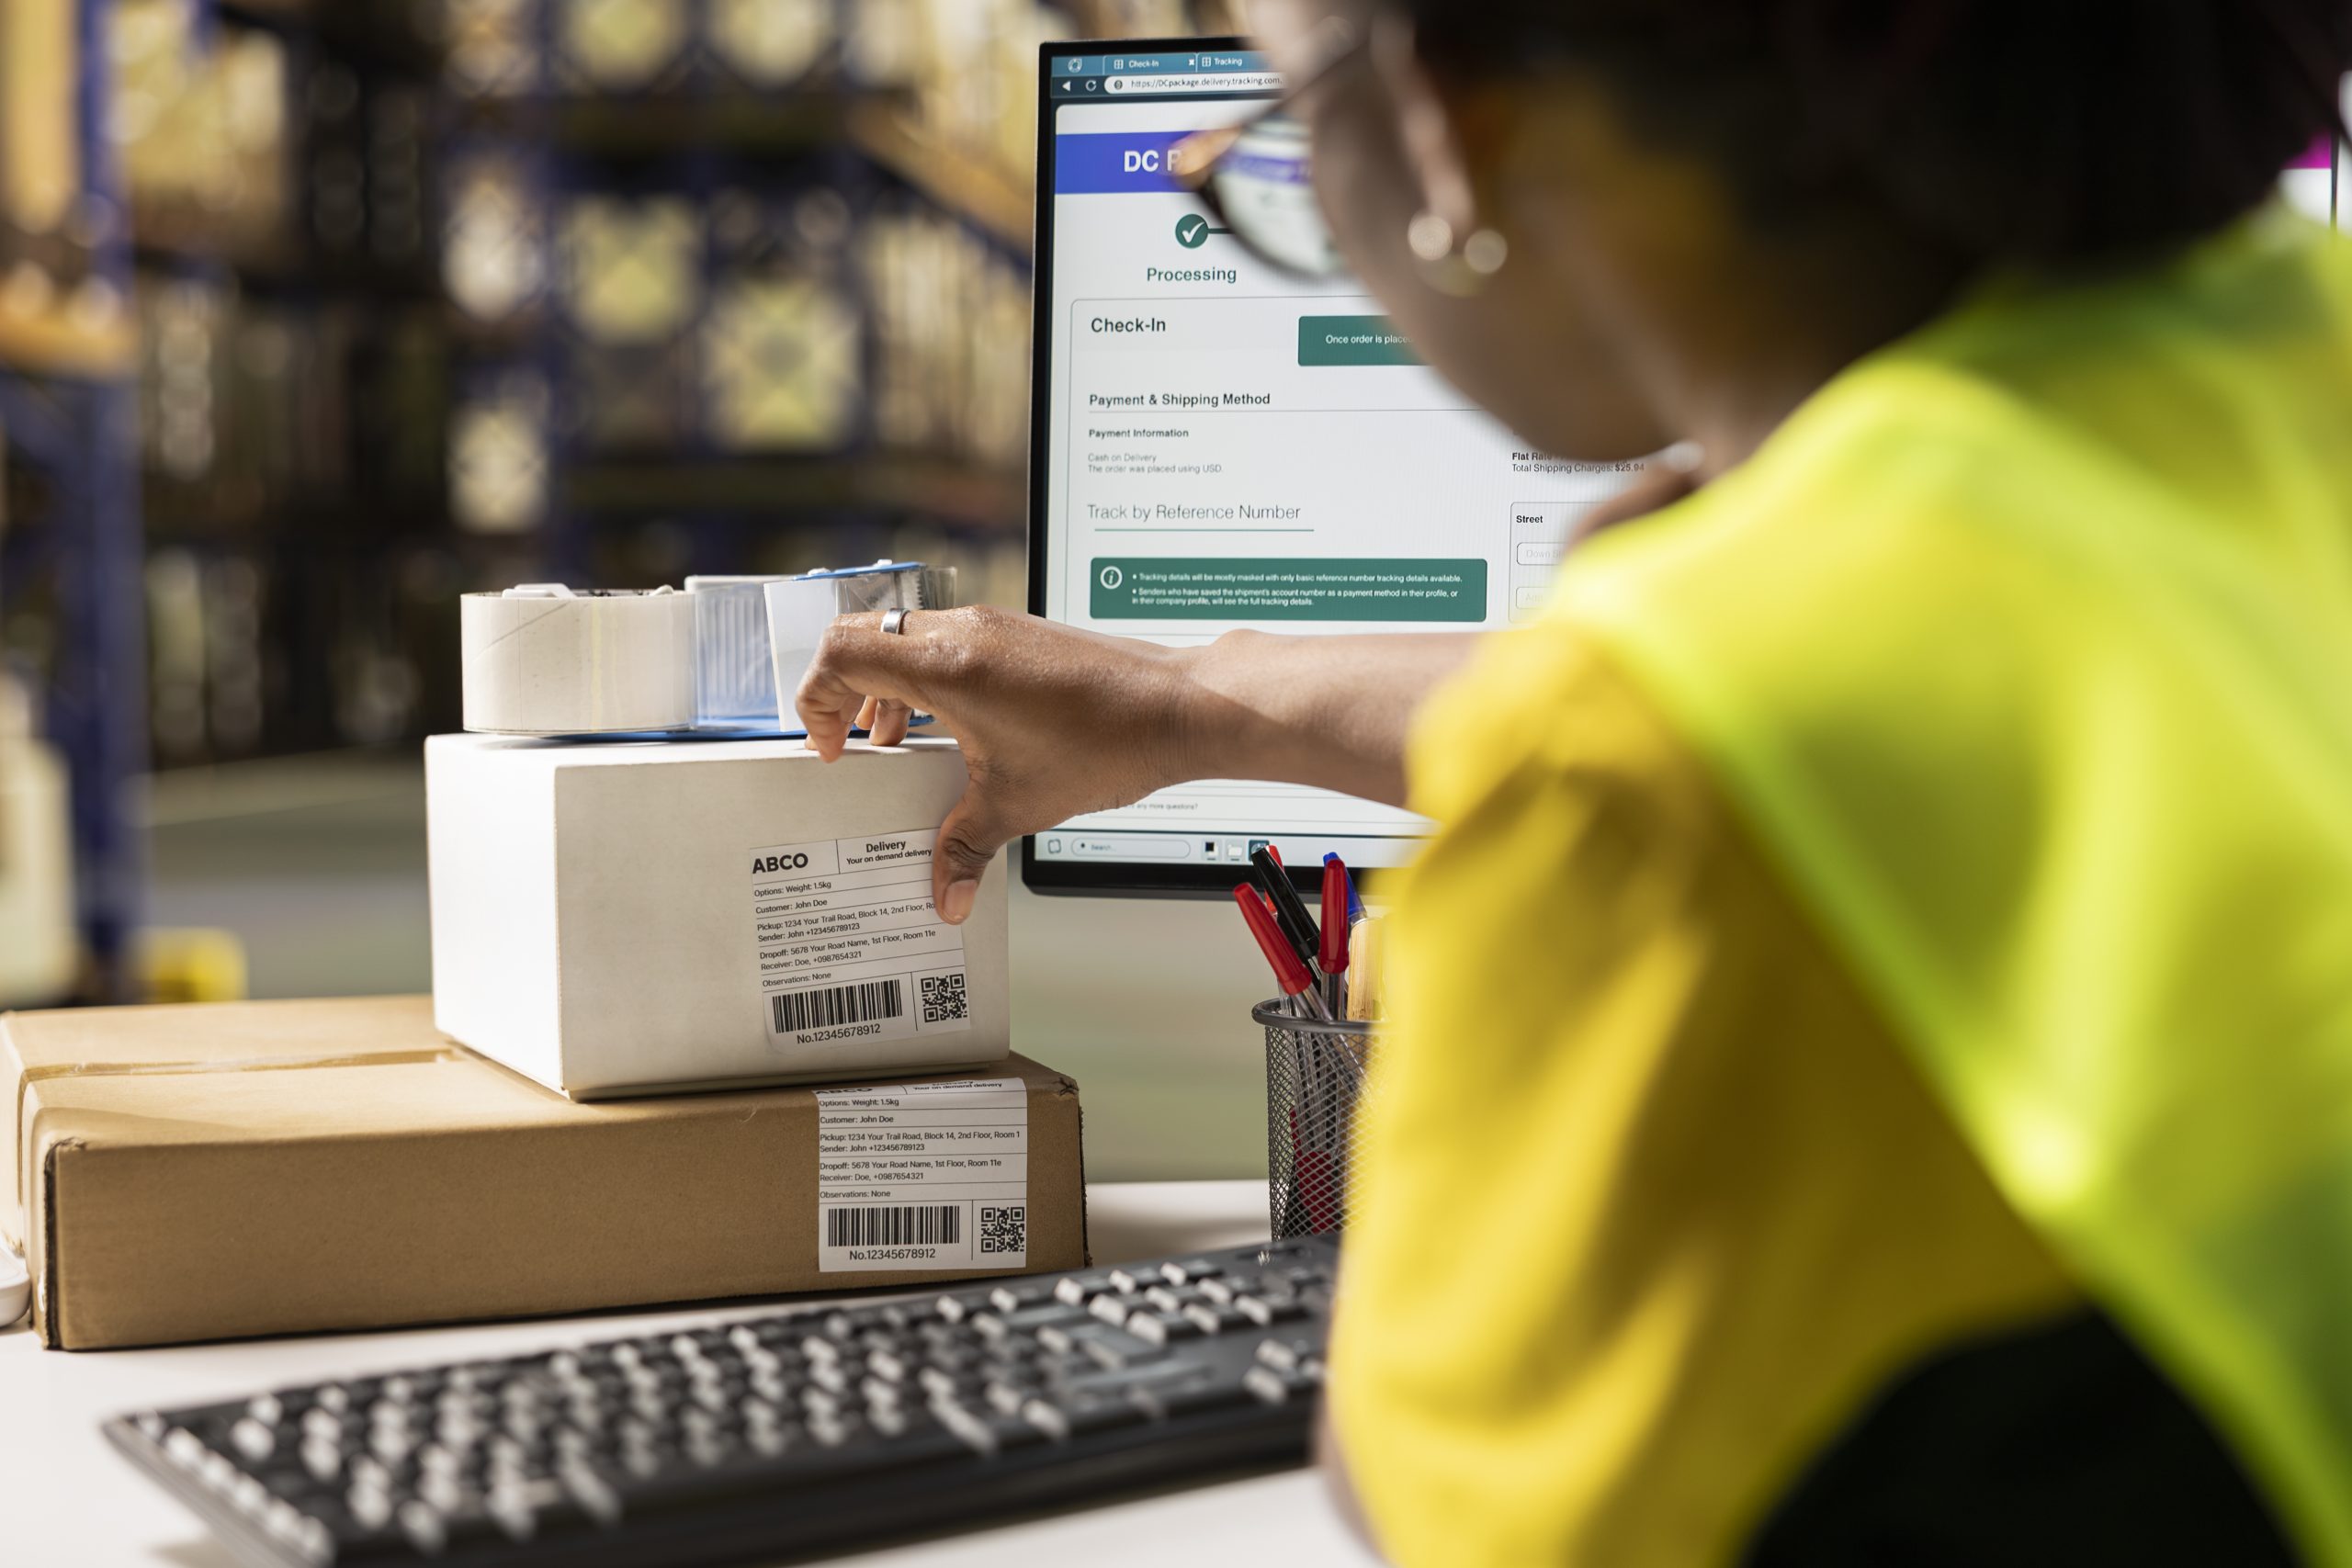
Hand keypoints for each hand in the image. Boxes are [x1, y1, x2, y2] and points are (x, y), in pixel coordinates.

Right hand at [795, 607, 1194, 922]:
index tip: (830, 745)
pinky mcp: (1019, 634)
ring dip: (890, 688)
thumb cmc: (1106, 740)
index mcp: (945, 664)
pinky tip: (956, 732)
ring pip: (909, 639)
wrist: (1177, 707)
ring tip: (901, 742)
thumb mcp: (1017, 804)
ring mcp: (994, 627)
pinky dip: (931, 681)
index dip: (817, 699)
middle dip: (846, 693)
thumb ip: (964, 849)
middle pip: (865, 638)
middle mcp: (964, 631)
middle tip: (854, 744)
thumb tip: (944, 895)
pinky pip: (950, 644)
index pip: (841, 653)